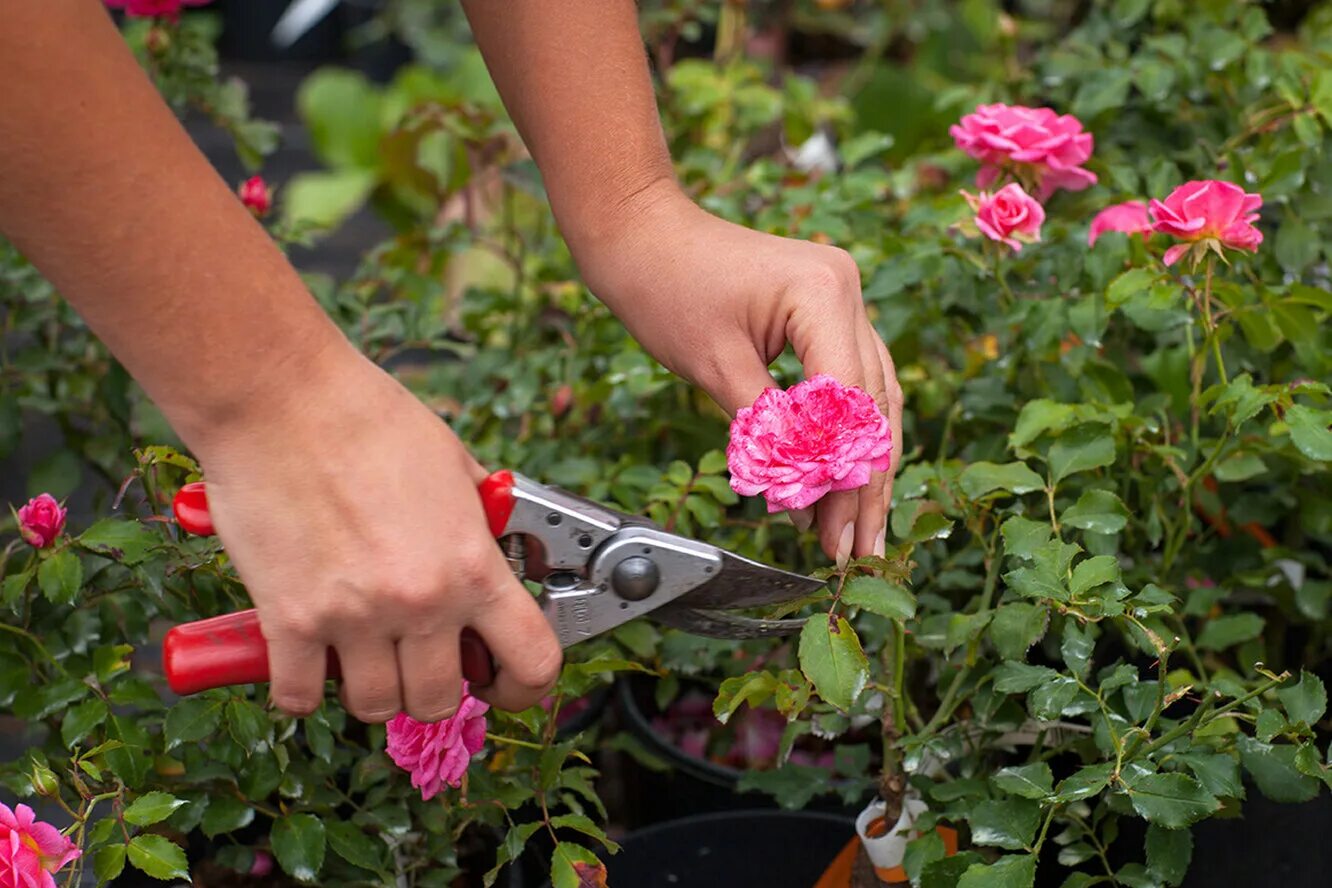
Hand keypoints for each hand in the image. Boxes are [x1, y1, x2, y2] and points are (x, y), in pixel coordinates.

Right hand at [190, 345, 561, 720]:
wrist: (281, 398)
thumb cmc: (366, 416)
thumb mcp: (455, 464)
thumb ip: (479, 522)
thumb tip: (499, 550)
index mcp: (472, 564)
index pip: (532, 662)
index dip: (523, 687)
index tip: (504, 683)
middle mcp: (421, 601)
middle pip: (442, 700)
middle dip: (435, 686)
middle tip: (419, 657)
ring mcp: (354, 617)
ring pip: (377, 706)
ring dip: (373, 688)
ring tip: (363, 652)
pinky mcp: (288, 621)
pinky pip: (298, 696)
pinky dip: (301, 688)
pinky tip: (304, 658)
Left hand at [576, 185, 902, 565]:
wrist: (642, 232)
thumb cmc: (665, 286)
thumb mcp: (714, 367)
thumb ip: (765, 432)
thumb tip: (801, 497)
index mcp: (824, 294)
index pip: (848, 403)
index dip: (842, 475)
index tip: (831, 533)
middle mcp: (847, 291)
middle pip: (871, 406)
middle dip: (862, 485)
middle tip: (855, 550)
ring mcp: (843, 297)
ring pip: (872, 397)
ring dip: (863, 466)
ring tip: (859, 532)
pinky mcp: (827, 310)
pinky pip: (850, 379)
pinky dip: (844, 432)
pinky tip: (843, 481)